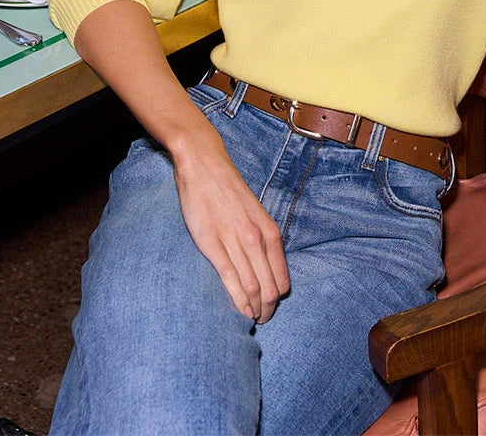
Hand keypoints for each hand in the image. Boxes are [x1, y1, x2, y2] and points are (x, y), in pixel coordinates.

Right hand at [172, 125, 289, 322]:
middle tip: (262, 320)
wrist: (204, 166)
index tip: (270, 307)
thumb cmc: (230, 191)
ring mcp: (234, 241)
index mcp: (269, 231)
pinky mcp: (212, 244)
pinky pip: (229, 279)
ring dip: (254, 309)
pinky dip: (237, 300)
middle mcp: (255, 238)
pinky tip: (240, 311)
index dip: (277, 299)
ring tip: (251, 320)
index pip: (281, 278)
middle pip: (268, 288)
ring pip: (251, 287)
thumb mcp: (256, 214)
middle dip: (267, 309)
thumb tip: (267, 269)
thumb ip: (262, 239)